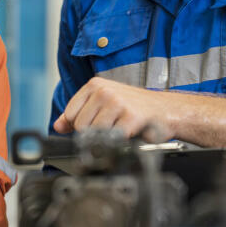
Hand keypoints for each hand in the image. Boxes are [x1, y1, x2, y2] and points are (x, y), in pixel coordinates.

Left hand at [52, 77, 174, 141]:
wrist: (167, 110)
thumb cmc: (135, 107)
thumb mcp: (104, 104)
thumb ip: (79, 113)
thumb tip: (58, 126)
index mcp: (94, 85)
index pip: (70, 114)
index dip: (79, 125)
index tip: (95, 124)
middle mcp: (104, 91)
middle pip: (80, 125)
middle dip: (93, 133)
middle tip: (112, 127)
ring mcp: (117, 102)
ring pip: (94, 133)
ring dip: (108, 138)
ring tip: (121, 128)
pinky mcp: (131, 117)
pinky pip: (113, 138)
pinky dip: (121, 141)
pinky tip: (130, 132)